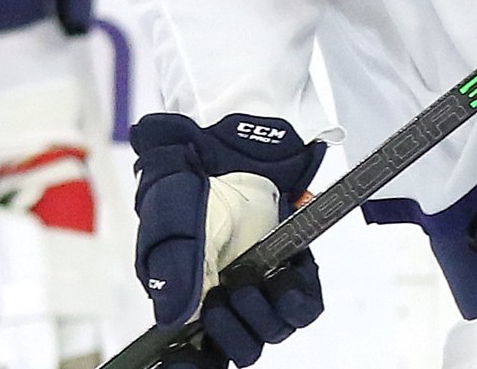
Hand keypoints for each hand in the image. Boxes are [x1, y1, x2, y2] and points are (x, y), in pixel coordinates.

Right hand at [131, 112, 325, 366]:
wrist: (233, 131)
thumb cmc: (192, 168)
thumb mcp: (171, 208)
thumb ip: (172, 263)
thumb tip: (173, 319)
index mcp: (184, 292)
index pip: (192, 352)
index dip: (192, 364)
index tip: (187, 364)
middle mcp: (222, 294)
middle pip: (236, 349)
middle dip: (231, 335)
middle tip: (222, 302)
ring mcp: (257, 281)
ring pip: (270, 333)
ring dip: (262, 319)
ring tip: (248, 285)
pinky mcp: (289, 264)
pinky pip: (304, 304)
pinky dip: (298, 298)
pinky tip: (285, 277)